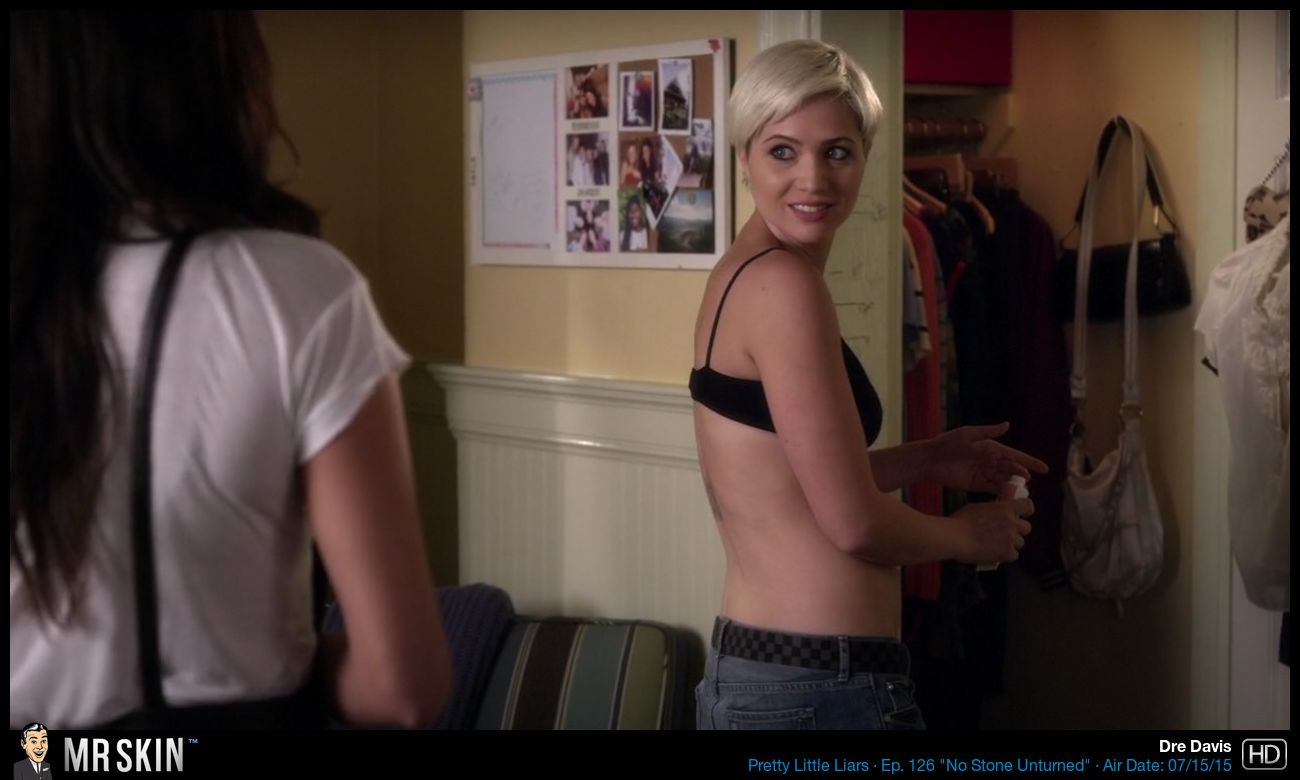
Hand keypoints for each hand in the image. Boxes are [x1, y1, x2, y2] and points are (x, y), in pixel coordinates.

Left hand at [924, 422, 1047, 493]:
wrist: (929, 460)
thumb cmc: (947, 443)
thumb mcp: (967, 435)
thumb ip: (988, 433)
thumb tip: (1007, 425)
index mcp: (991, 448)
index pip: (1014, 456)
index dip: (1030, 462)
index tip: (1045, 468)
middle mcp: (990, 461)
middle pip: (1012, 470)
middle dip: (1021, 475)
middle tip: (1027, 482)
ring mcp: (984, 473)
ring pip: (1004, 481)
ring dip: (1013, 486)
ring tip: (1019, 492)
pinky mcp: (976, 484)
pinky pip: (993, 489)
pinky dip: (1002, 493)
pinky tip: (1009, 498)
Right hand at [953, 497, 1034, 565]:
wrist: (955, 537)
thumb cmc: (960, 521)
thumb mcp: (977, 507)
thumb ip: (992, 510)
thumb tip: (995, 513)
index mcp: (1005, 508)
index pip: (1028, 506)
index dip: (1025, 511)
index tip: (1020, 515)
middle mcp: (1011, 522)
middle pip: (1026, 527)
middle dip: (1017, 531)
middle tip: (1005, 533)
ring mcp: (1011, 538)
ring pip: (1020, 542)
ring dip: (1011, 544)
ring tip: (996, 545)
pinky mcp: (1007, 553)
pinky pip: (1013, 555)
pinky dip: (1005, 555)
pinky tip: (994, 553)